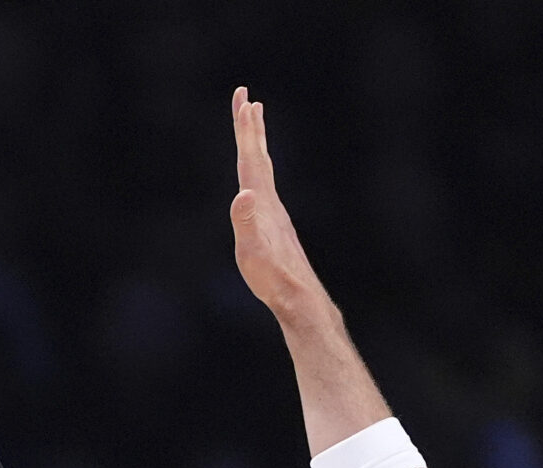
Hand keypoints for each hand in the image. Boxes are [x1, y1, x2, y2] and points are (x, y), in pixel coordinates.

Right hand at [229, 87, 332, 326]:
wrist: (298, 297)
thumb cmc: (272, 278)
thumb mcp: (252, 253)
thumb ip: (246, 223)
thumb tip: (244, 194)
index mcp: (262, 202)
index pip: (250, 158)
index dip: (245, 130)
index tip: (245, 100)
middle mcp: (270, 201)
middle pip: (258, 155)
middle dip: (249, 125)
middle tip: (245, 96)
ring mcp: (274, 211)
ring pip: (263, 168)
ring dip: (256, 142)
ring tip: (253, 121)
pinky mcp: (275, 223)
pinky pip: (264, 184)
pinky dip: (258, 167)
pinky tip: (258, 172)